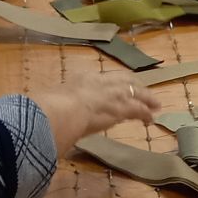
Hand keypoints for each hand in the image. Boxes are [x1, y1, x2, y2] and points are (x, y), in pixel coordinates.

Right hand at [27, 72, 164, 155]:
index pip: (103, 79)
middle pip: (124, 80)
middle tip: (144, 91)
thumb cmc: (50, 107)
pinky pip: (139, 109)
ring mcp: (114, 93)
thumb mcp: (50, 101)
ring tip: (155, 105)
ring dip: (146, 99)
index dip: (113, 83)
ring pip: (136, 93)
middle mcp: (101, 81)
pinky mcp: (123, 108)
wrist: (62, 109)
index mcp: (83, 78)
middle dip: (135, 85)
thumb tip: (43, 115)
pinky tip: (151, 119)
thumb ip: (53, 106)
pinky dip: (146, 113)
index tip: (118, 87)